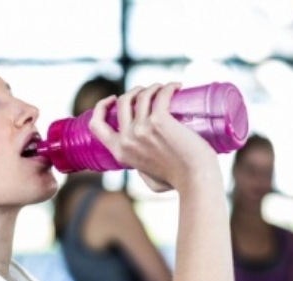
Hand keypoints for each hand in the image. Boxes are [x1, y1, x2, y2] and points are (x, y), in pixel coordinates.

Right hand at [88, 83, 220, 193]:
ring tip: (165, 89)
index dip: (101, 107)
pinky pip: (161, 94)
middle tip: (150, 93)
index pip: (97, 124)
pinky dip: (169, 87)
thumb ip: (143, 173)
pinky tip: (177, 86)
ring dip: (153, 87)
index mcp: (120, 152)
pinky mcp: (160, 120)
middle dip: (134, 91)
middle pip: (123, 102)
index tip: (114, 99)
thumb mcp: (148, 180)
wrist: (195, 180)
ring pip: (142, 95)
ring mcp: (142, 129)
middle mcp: (127, 139)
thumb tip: (144, 168)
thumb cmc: (178, 182)